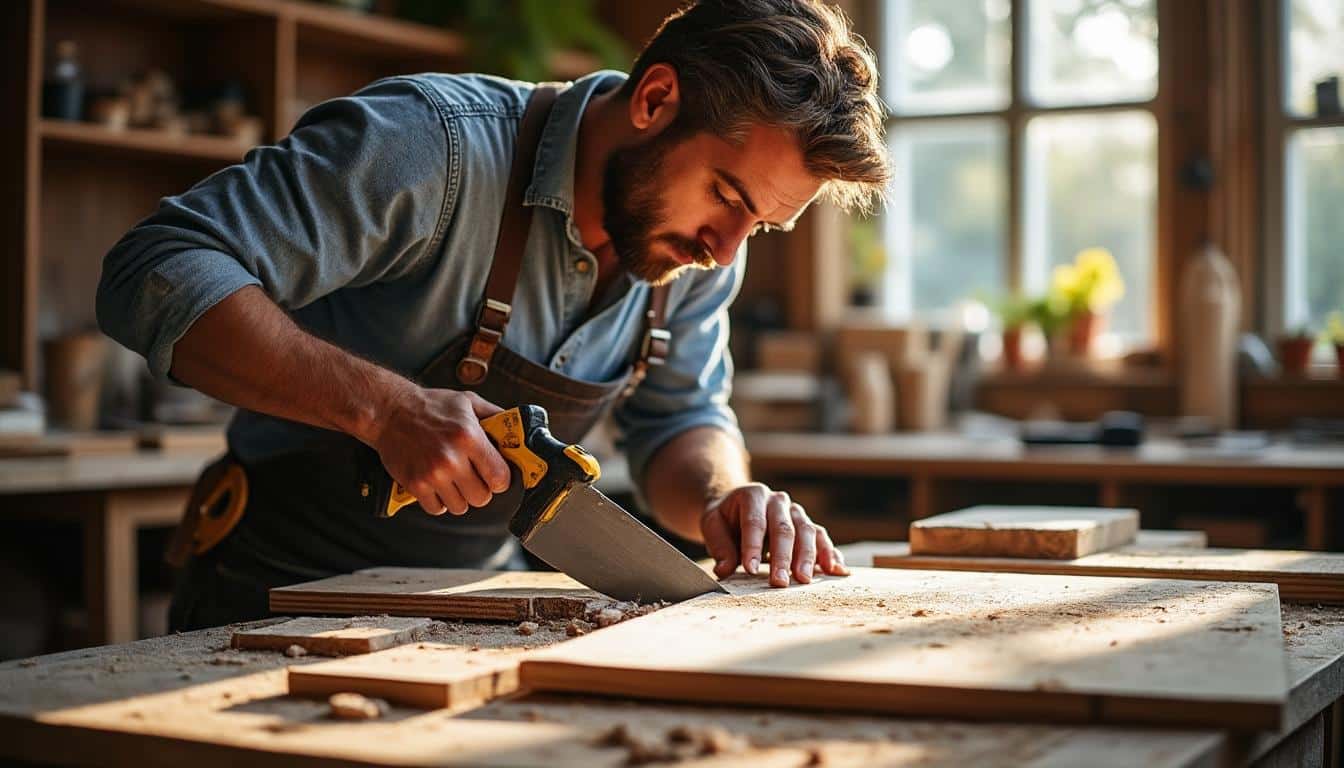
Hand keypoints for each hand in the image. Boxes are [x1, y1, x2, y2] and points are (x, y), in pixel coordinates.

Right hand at [370, 386, 510, 515]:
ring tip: (453, 480)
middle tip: (472, 477)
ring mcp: (432, 474)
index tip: (494, 475)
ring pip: (460, 507)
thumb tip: (517, 431)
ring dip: (459, 496)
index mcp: (469, 437)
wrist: (389, 411)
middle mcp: (452, 459)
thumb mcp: (468, 401)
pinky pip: (437, 509)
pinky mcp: (415, 485)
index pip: (500, 478)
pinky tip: (437, 485)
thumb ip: (495, 416)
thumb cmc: (431, 405)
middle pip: (481, 497)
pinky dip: (439, 501)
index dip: (500, 479)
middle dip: (480, 489)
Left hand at [699, 483, 848, 586]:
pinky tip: (835, 570)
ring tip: (804, 580)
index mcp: (753, 496)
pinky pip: (822, 537)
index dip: (752, 547)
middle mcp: (778, 501)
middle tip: (780, 582)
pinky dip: (829, 554)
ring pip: (807, 532)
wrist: (740, 505)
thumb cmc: (726, 518)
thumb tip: (724, 570)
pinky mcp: (808, 525)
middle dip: (782, 557)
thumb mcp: (713, 525)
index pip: (754, 522)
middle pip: (784, 529)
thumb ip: (720, 546)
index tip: (749, 570)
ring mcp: (796, 512)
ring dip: (808, 557)